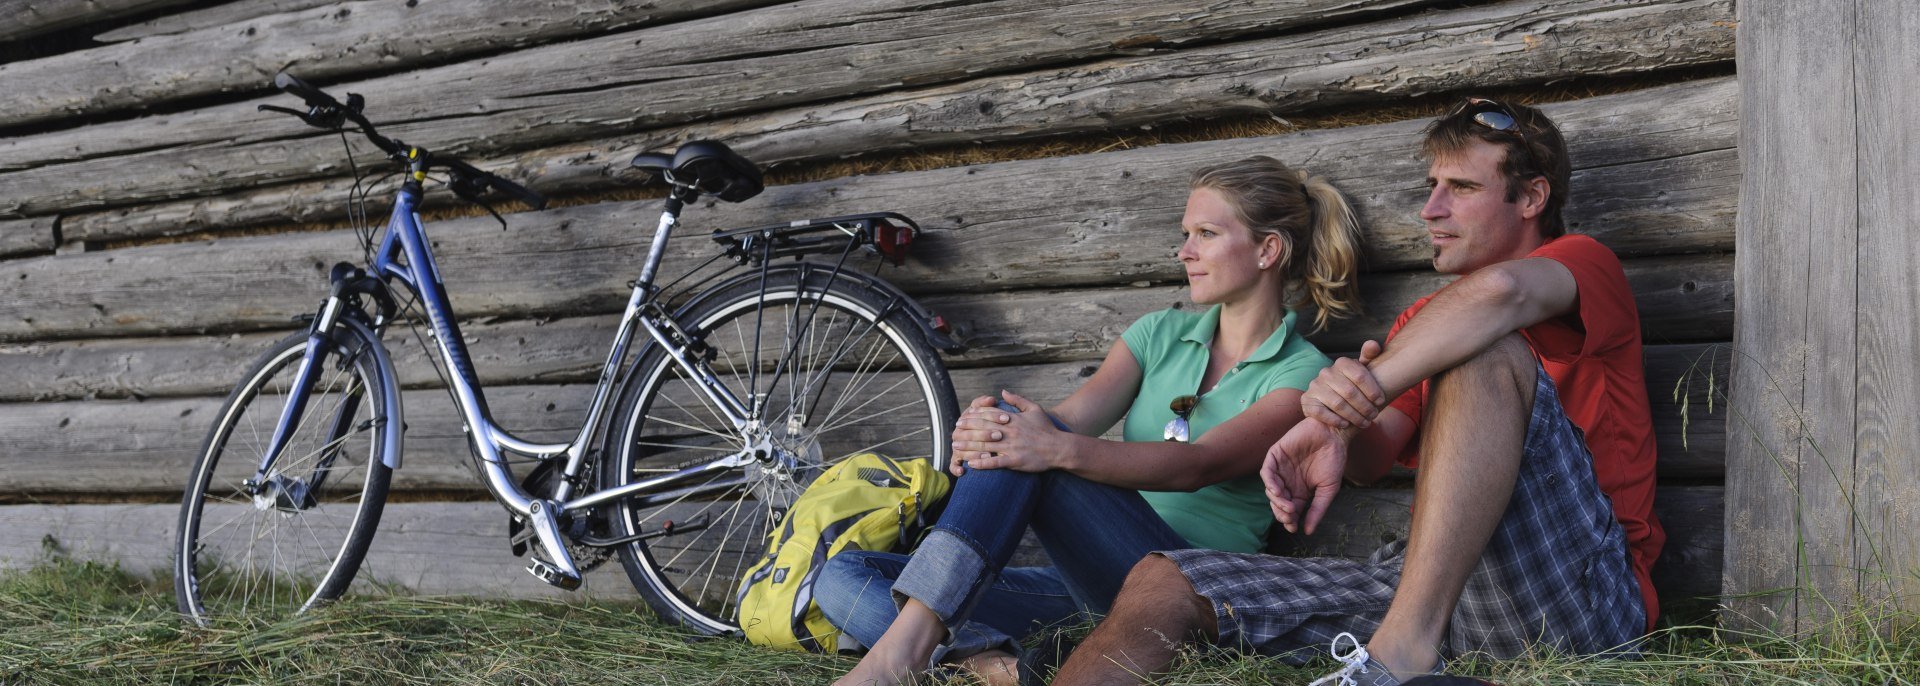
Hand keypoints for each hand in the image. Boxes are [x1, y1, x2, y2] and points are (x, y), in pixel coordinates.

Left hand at [950, 391, 1064, 473]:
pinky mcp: (1015, 461)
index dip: (973, 416)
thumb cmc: (1047, 429)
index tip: (962, 418)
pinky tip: (971, 464)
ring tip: (956, 446)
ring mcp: (1011, 447)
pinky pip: (995, 462)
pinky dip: (982, 463)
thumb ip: (1017, 400)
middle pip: (982, 429)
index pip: (988, 415)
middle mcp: (1009, 432)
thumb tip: (1002, 392)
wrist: (1060, 448)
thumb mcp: (1034, 409)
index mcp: (1013, 419)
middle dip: (966, 430)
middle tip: (954, 430)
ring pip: (985, 446)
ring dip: (968, 446)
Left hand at [1260, 419, 1352, 534]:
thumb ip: (1317, 509)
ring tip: (1288, 507)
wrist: (1334, 434)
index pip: (1290, 510)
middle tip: (1289, 518)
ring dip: (1276, 501)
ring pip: (1270, 490)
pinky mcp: (1275, 455)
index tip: (1294, 528)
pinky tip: (1278, 491)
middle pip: (1277, 503)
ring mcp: (1280, 469)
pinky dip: (1269, 483)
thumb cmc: (1334, 461)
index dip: (1289, 520)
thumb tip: (1308, 532)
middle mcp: (1288, 482)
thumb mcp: (1328, 490)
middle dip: (1282, 513)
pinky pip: (1266, 472)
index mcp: (1300, 491)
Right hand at [1301, 340, 1385, 429]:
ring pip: (1338, 404)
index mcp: (1342, 363)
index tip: (1380, 401)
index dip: (1372, 390)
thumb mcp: (1362, 369)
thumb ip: (1369, 356)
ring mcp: (1315, 386)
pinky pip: (1321, 412)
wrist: (1331, 397)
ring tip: (1364, 423)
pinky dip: (1335, 420)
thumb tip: (1373, 344)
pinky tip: (1346, 425)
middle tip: (1374, 415)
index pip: (1360, 376)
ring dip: (1354, 416)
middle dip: (1365, 407)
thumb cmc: (1353, 383)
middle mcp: (1326, 372)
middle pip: (1350, 392)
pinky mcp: (1307, 401)